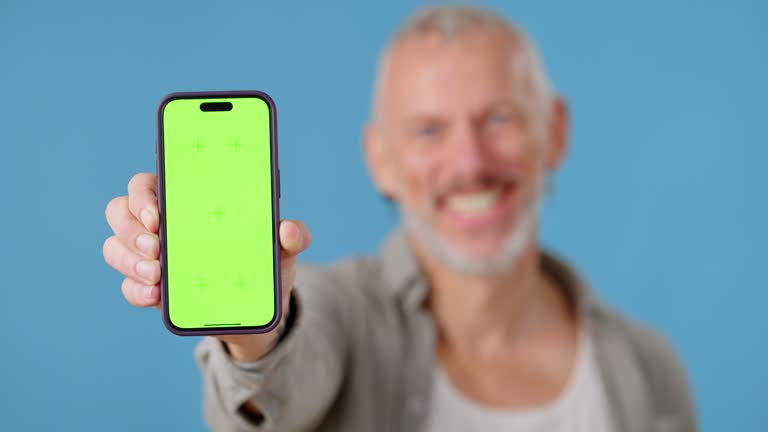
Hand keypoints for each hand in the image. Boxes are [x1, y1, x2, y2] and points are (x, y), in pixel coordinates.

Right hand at [103, 172, 310, 359]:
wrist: (259, 311)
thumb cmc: (264, 264)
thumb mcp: (284, 249)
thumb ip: (293, 234)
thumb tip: (289, 230)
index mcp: (186, 201)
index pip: (149, 183)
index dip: (143, 193)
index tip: (157, 211)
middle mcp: (160, 225)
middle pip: (121, 210)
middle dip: (131, 228)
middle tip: (158, 246)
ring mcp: (150, 257)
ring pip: (115, 246)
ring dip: (129, 259)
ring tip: (158, 273)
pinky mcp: (150, 289)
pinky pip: (128, 286)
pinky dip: (136, 290)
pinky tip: (156, 295)